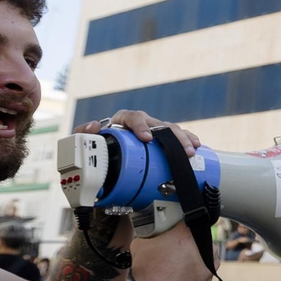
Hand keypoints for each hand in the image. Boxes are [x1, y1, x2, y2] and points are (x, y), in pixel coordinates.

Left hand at [75, 110, 203, 156]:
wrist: (106, 163)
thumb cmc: (97, 150)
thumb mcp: (84, 142)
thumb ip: (82, 134)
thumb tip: (94, 125)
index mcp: (124, 120)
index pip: (133, 117)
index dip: (141, 126)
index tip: (147, 139)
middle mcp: (142, 123)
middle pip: (159, 124)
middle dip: (172, 136)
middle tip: (181, 150)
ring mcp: (154, 131)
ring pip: (171, 130)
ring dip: (183, 139)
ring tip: (192, 151)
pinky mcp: (162, 140)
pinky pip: (177, 137)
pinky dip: (188, 140)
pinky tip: (198, 146)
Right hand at [130, 223, 215, 280]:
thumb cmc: (151, 270)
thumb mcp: (139, 245)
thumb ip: (145, 235)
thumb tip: (145, 234)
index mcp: (185, 230)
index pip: (183, 219)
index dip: (176, 223)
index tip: (170, 228)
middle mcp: (202, 241)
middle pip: (194, 234)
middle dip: (184, 238)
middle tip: (173, 245)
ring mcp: (209, 257)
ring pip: (202, 249)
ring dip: (193, 252)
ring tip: (179, 259)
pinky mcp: (210, 272)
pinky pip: (205, 264)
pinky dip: (197, 266)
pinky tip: (185, 270)